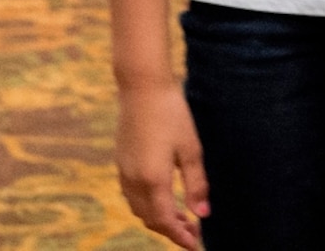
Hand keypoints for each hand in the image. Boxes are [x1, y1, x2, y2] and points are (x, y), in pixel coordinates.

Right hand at [116, 80, 208, 248]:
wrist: (142, 89)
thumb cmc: (172, 114)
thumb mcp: (191, 149)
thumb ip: (196, 184)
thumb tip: (203, 214)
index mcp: (152, 180)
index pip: (164, 221)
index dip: (180, 237)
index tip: (196, 246)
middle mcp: (133, 181)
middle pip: (150, 219)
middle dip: (171, 231)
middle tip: (194, 233)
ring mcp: (124, 173)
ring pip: (139, 209)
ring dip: (159, 219)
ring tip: (183, 219)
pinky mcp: (121, 164)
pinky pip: (132, 196)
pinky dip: (148, 206)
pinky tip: (164, 200)